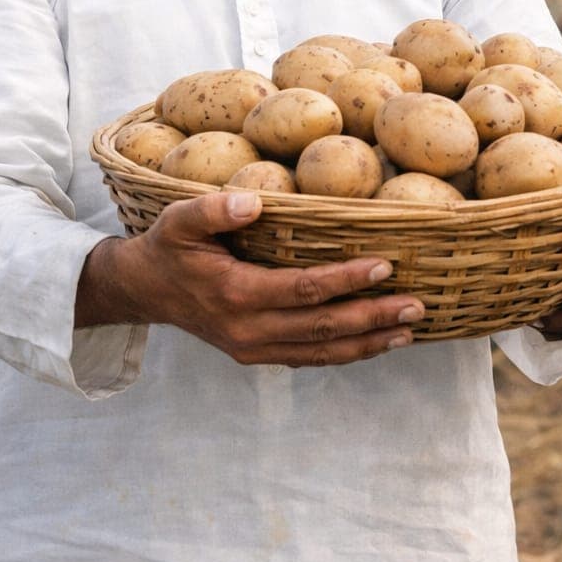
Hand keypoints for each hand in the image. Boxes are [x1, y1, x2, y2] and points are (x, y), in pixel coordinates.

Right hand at [78, 189, 425, 365]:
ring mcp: (253, 347)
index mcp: (235, 293)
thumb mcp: (180, 219)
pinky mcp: (256, 354)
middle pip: (323, 327)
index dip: (347, 279)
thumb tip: (255, 202)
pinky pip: (309, 358)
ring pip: (321, 352)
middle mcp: (248, 329)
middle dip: (373, 317)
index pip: (304, 289)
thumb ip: (215, 209)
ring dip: (368, 343)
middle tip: (416, 306)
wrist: (144, 291)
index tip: (385, 265)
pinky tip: (374, 343)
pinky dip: (345, 353)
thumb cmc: (168, 247)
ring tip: (408, 331)